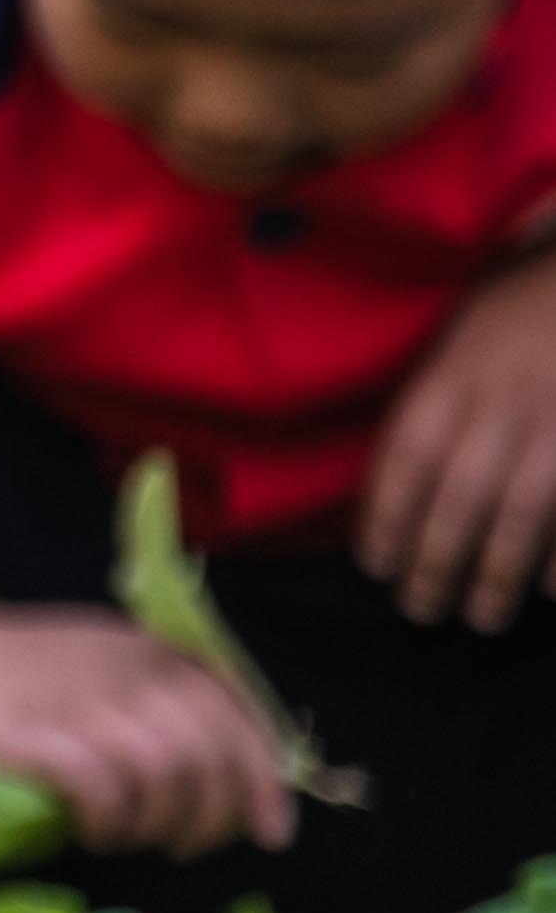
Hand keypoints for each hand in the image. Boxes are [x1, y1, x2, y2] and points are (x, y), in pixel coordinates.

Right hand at [0, 606, 290, 856]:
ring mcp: (76, 701)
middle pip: (206, 752)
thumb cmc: (14, 682)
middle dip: (209, 816)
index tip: (270, 835)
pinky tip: (88, 830)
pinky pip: (100, 785)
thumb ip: (164, 708)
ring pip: (162, 770)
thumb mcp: (106, 673)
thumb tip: (228, 783)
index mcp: (153, 655)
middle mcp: (126, 671)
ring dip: (154, 822)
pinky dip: (108, 819)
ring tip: (124, 837)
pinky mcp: (28, 736)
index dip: (262, 782)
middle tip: (180, 846)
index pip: (237, 718)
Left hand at [361, 243, 555, 631]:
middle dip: (434, 563)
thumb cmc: (533, 296)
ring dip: (496, 574)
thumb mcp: (469, 320)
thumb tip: (397, 468)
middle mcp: (505, 396)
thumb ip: (437, 387)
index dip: (385, 518)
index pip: (405, 457)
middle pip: (457, 497)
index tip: (375, 565)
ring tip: (480, 617)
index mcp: (456, 369)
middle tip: (419, 608)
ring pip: (521, 511)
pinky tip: (549, 590)